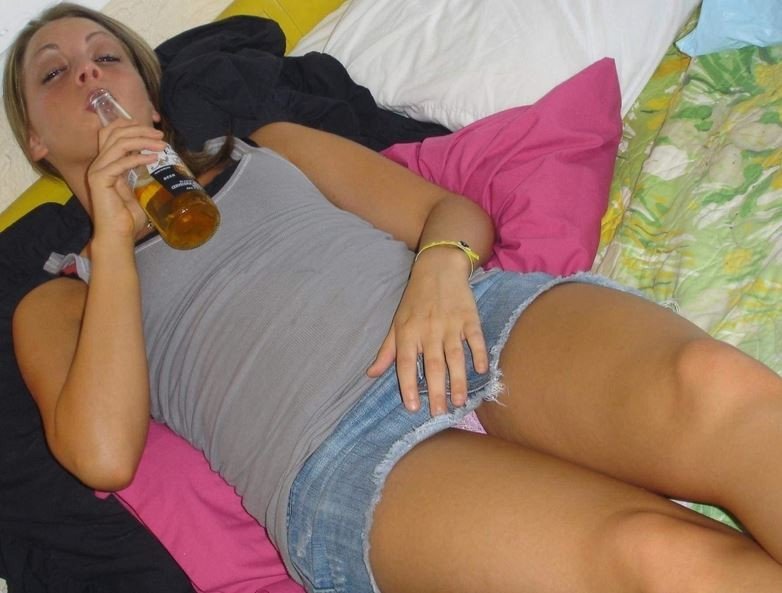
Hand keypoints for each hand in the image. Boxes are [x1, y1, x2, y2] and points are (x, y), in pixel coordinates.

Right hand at [86, 119, 165, 242]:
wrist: (119, 235)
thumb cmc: (130, 216)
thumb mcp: (142, 188)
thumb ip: (146, 172)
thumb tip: (169, 163)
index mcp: (107, 162)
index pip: (112, 132)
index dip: (130, 125)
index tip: (152, 130)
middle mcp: (99, 163)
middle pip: (115, 133)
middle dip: (140, 130)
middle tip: (160, 135)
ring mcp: (97, 170)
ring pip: (118, 144)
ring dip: (142, 141)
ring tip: (161, 146)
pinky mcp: (100, 180)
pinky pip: (120, 163)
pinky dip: (138, 158)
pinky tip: (153, 158)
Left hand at [367, 249, 487, 414]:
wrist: (438, 268)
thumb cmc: (414, 300)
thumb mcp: (397, 323)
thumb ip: (387, 351)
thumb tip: (371, 374)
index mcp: (408, 333)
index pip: (406, 364)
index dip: (408, 386)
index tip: (413, 408)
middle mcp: (428, 330)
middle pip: (433, 365)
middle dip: (436, 391)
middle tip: (439, 413)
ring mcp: (450, 324)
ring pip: (455, 356)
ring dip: (458, 380)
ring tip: (460, 401)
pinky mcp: (469, 317)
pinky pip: (475, 338)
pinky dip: (479, 354)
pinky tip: (482, 370)